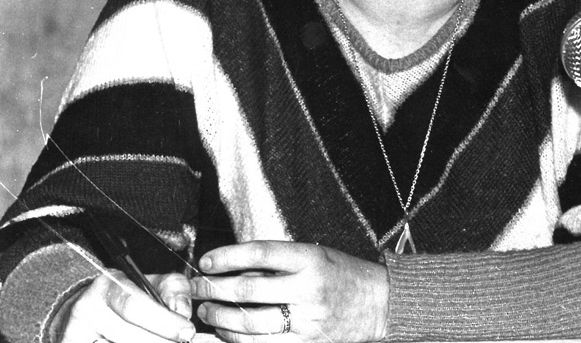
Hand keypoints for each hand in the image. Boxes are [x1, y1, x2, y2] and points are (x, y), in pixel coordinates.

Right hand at [49, 270, 194, 342]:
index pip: (135, 306)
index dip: (164, 322)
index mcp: (108, 286)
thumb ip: (173, 290)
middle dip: (162, 342)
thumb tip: (182, 311)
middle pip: (130, 336)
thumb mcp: (151, 283)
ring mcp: (76, 335)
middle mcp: (87, 311)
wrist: (83, 311)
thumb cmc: (125, 297)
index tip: (187, 332)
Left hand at [191, 240, 388, 342]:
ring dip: (220, 318)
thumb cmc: (342, 274)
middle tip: (195, 288)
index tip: (205, 261)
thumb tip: (233, 269)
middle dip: (214, 290)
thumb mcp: (315, 255)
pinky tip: (226, 333)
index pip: (260, 253)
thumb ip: (278, 262)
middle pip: (249, 291)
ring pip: (251, 324)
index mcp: (311, 259)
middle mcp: (309, 288)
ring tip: (207, 311)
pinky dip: (238, 341)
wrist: (378, 302)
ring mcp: (308, 320)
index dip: (228, 256)